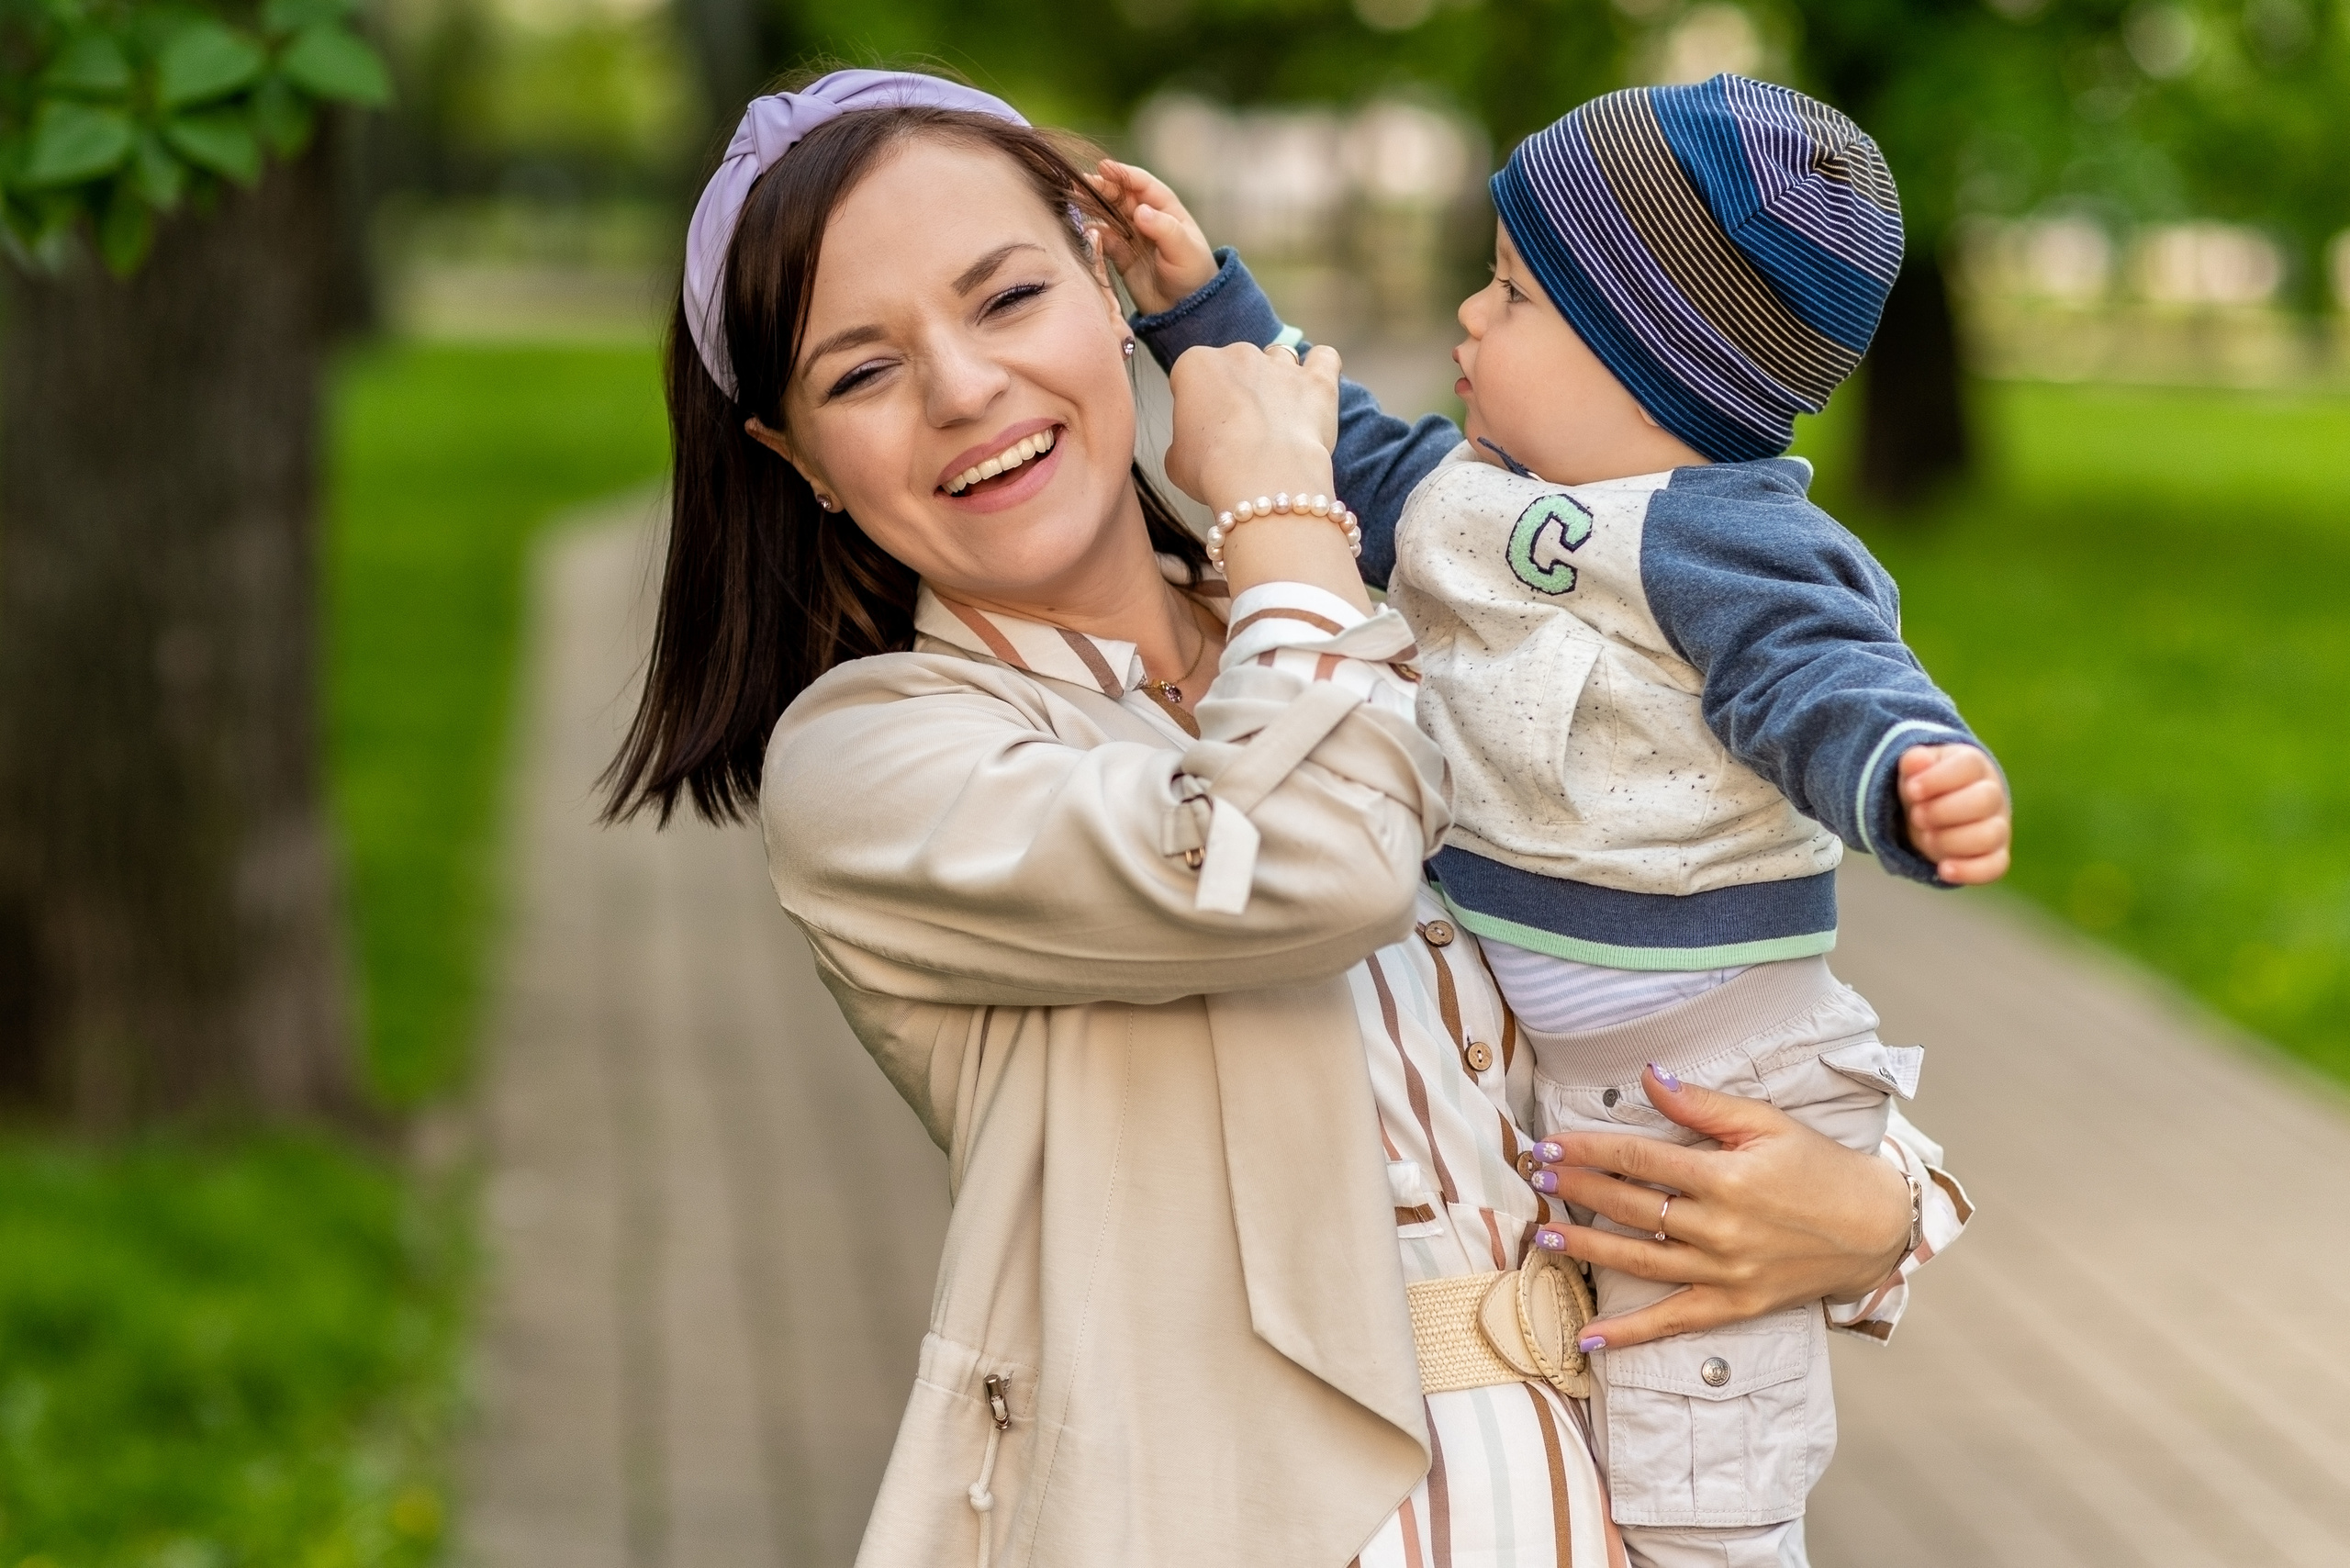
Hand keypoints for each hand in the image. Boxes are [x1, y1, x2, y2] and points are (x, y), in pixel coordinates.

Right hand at [1084, 159, 1217, 315]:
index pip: (1142, 185)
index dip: (1123, 174)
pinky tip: (1083, 231)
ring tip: (1073, 200)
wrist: (1186, 311)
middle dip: (1101, 188)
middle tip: (1079, 183)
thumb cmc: (1193, 275)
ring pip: (1108, 215)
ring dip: (1092, 207)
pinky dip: (1093, 235)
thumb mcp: (1183, 250)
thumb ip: (1163, 229)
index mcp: (1167, 209)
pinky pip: (1103, 240)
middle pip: (1120, 196)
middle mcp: (1148, 218)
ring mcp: (1133, 236)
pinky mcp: (1121, 256)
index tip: (1103, 168)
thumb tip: (1139, 211)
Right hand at [1166, 341, 1366, 610]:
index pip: (1192, 376)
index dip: (1198, 403)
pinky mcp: (1318, 380)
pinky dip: (1321, 368)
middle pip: (1236, 364)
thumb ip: (1184, 442)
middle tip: (1241, 430)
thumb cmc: (1212, 469)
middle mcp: (1238, 354)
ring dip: (1277, 379)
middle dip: (1238, 389)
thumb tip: (1195, 446)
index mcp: (1195, 366)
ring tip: (1278, 414)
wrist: (1261, 478)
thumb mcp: (1175, 462)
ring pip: (1278, 359)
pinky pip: (1324, 358)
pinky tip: (1315, 389)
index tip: (1203, 429)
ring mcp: (1281, 364)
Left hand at [1527, 1066, 1910, 1350]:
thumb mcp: (1766, 1123)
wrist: (1873, 1227)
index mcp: (1725, 1177)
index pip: (1639, 1161)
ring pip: (1639, 1262)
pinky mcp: (1734, 1305)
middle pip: (1631, 1207)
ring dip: (1587, 1250)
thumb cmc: (1817, 1167)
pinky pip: (1673, 1321)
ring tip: (1545, 1237)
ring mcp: (1724, 1271)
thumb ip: (1702, 1104)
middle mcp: (1719, 1227)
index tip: (1551, 1146)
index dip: (1589, 1151)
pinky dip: (1630, 1334)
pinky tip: (1589, 1339)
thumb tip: (1649, 1074)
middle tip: (1537, 1179)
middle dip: (1578, 1191)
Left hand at [1899, 743, 2010, 883]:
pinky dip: (1970, 871)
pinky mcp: (1995, 856)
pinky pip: (1995, 867)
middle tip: (1916, 815)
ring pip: (1989, 835)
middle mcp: (1993, 795)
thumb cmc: (1926, 786)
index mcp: (1974, 766)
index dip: (1938, 778)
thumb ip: (1914, 763)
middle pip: (1983, 800)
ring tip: (1925, 836)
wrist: (1935, 810)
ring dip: (1950, 839)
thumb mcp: (1915, 770)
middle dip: (1942, 811)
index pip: (1968, 766)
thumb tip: (1915, 759)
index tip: (1912, 789)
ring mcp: (1998, 827)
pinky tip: (1943, 869)